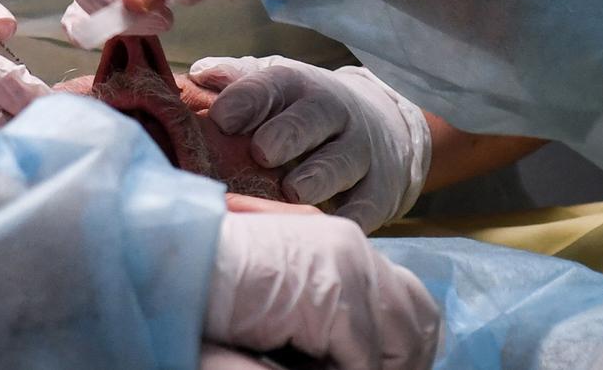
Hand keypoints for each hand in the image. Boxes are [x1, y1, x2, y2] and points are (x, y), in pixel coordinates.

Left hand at [193, 57, 431, 232]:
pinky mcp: (379, 190)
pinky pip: (367, 204)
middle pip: (313, 118)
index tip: (221, 118)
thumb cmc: (305, 111)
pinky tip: (325, 228)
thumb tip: (198, 73)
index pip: (273, 85)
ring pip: (342, 162)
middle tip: (262, 151)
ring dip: (318, 176)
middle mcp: (333, 114)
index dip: (248, 99)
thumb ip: (237, 83)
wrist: (383, 126)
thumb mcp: (276, 89)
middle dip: (288, 133)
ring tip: (293, 190)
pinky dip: (350, 216)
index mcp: (298, 87)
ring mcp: (360, 152)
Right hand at [206, 211, 439, 369]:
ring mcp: (348, 266)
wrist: (182, 267)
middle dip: (404, 360)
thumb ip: (330, 314)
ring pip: (400, 343)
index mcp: (347, 245)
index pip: (412, 301)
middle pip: (419, 320)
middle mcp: (355, 248)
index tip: (383, 369)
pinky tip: (305, 369)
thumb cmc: (223, 290)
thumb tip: (369, 357)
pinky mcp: (334, 294)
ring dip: (370, 367)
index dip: (407, 347)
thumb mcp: (294, 299)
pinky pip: (363, 359)